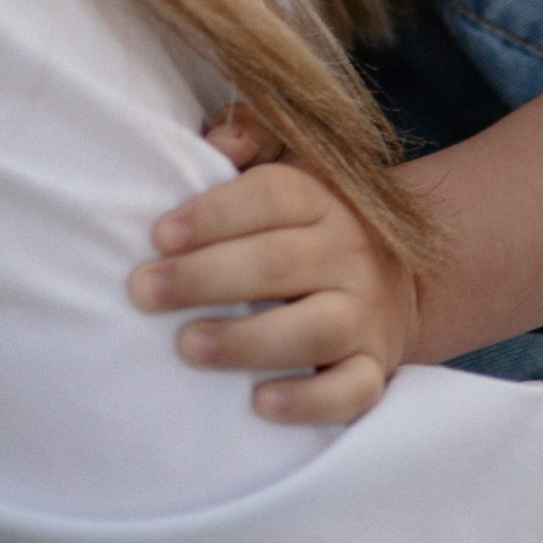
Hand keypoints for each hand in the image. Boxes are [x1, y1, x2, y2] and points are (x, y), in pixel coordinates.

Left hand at [132, 144, 419, 426]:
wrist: (398, 284)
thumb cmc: (307, 228)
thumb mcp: (291, 168)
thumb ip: (252, 138)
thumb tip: (217, 141)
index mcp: (324, 200)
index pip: (274, 196)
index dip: (215, 213)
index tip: (159, 235)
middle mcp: (350, 254)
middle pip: (281, 261)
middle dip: (206, 277)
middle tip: (144, 292)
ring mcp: (366, 315)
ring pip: (316, 328)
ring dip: (249, 339)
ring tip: (189, 346)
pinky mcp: (374, 369)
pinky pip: (353, 391)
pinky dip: (310, 402)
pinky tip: (260, 404)